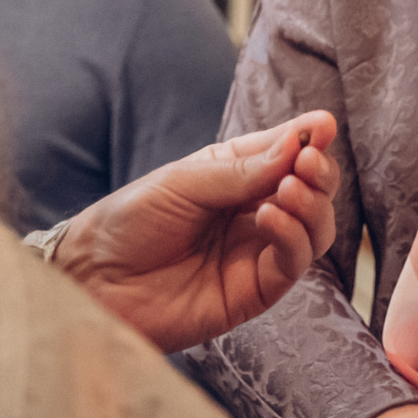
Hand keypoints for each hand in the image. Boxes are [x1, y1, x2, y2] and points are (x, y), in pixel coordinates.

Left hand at [54, 112, 339, 352]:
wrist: (93, 280)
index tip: (324, 126)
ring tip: (289, 190)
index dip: (310, 138)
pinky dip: (293, 237)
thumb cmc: (129, 223)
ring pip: (316, 229)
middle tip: (307, 162)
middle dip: (319, 173)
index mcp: (237, 176)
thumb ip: (243, 170)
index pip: (287, 152)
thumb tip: (300, 143)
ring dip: (313, 206)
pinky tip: (270, 219)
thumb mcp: (183, 182)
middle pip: (313, 191)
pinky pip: (294, 263)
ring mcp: (258, 252)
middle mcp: (254, 212)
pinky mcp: (256, 291)